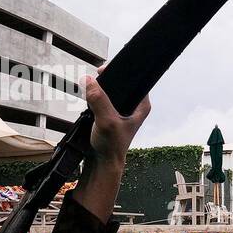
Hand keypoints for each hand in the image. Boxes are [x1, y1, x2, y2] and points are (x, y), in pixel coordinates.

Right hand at [72, 70, 150, 222]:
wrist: (103, 161)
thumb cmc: (111, 145)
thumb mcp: (106, 121)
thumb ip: (99, 100)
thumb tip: (90, 81)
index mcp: (142, 105)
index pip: (136, 79)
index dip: (121, 71)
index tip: (103, 70)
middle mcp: (135, 105)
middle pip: (122, 82)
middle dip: (107, 79)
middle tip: (94, 77)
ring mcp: (123, 109)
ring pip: (111, 90)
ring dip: (100, 87)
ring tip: (90, 87)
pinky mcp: (112, 112)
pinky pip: (103, 97)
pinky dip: (96, 95)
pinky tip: (89, 96)